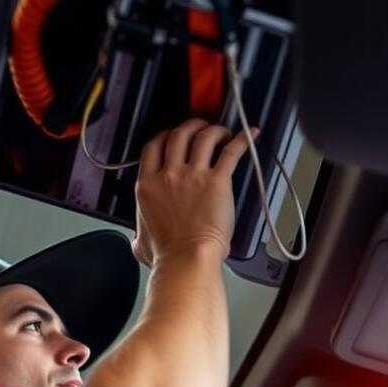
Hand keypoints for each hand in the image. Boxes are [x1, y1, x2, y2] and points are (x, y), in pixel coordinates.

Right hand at [132, 119, 254, 266]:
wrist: (186, 258)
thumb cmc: (168, 254)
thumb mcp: (142, 242)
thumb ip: (139, 234)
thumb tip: (138, 240)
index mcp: (147, 185)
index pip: (153, 147)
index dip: (165, 135)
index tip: (172, 135)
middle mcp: (168, 174)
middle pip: (178, 134)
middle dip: (190, 126)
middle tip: (200, 128)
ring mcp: (192, 175)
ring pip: (202, 136)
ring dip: (213, 129)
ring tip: (222, 131)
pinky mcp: (216, 181)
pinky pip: (230, 152)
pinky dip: (241, 140)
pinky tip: (249, 135)